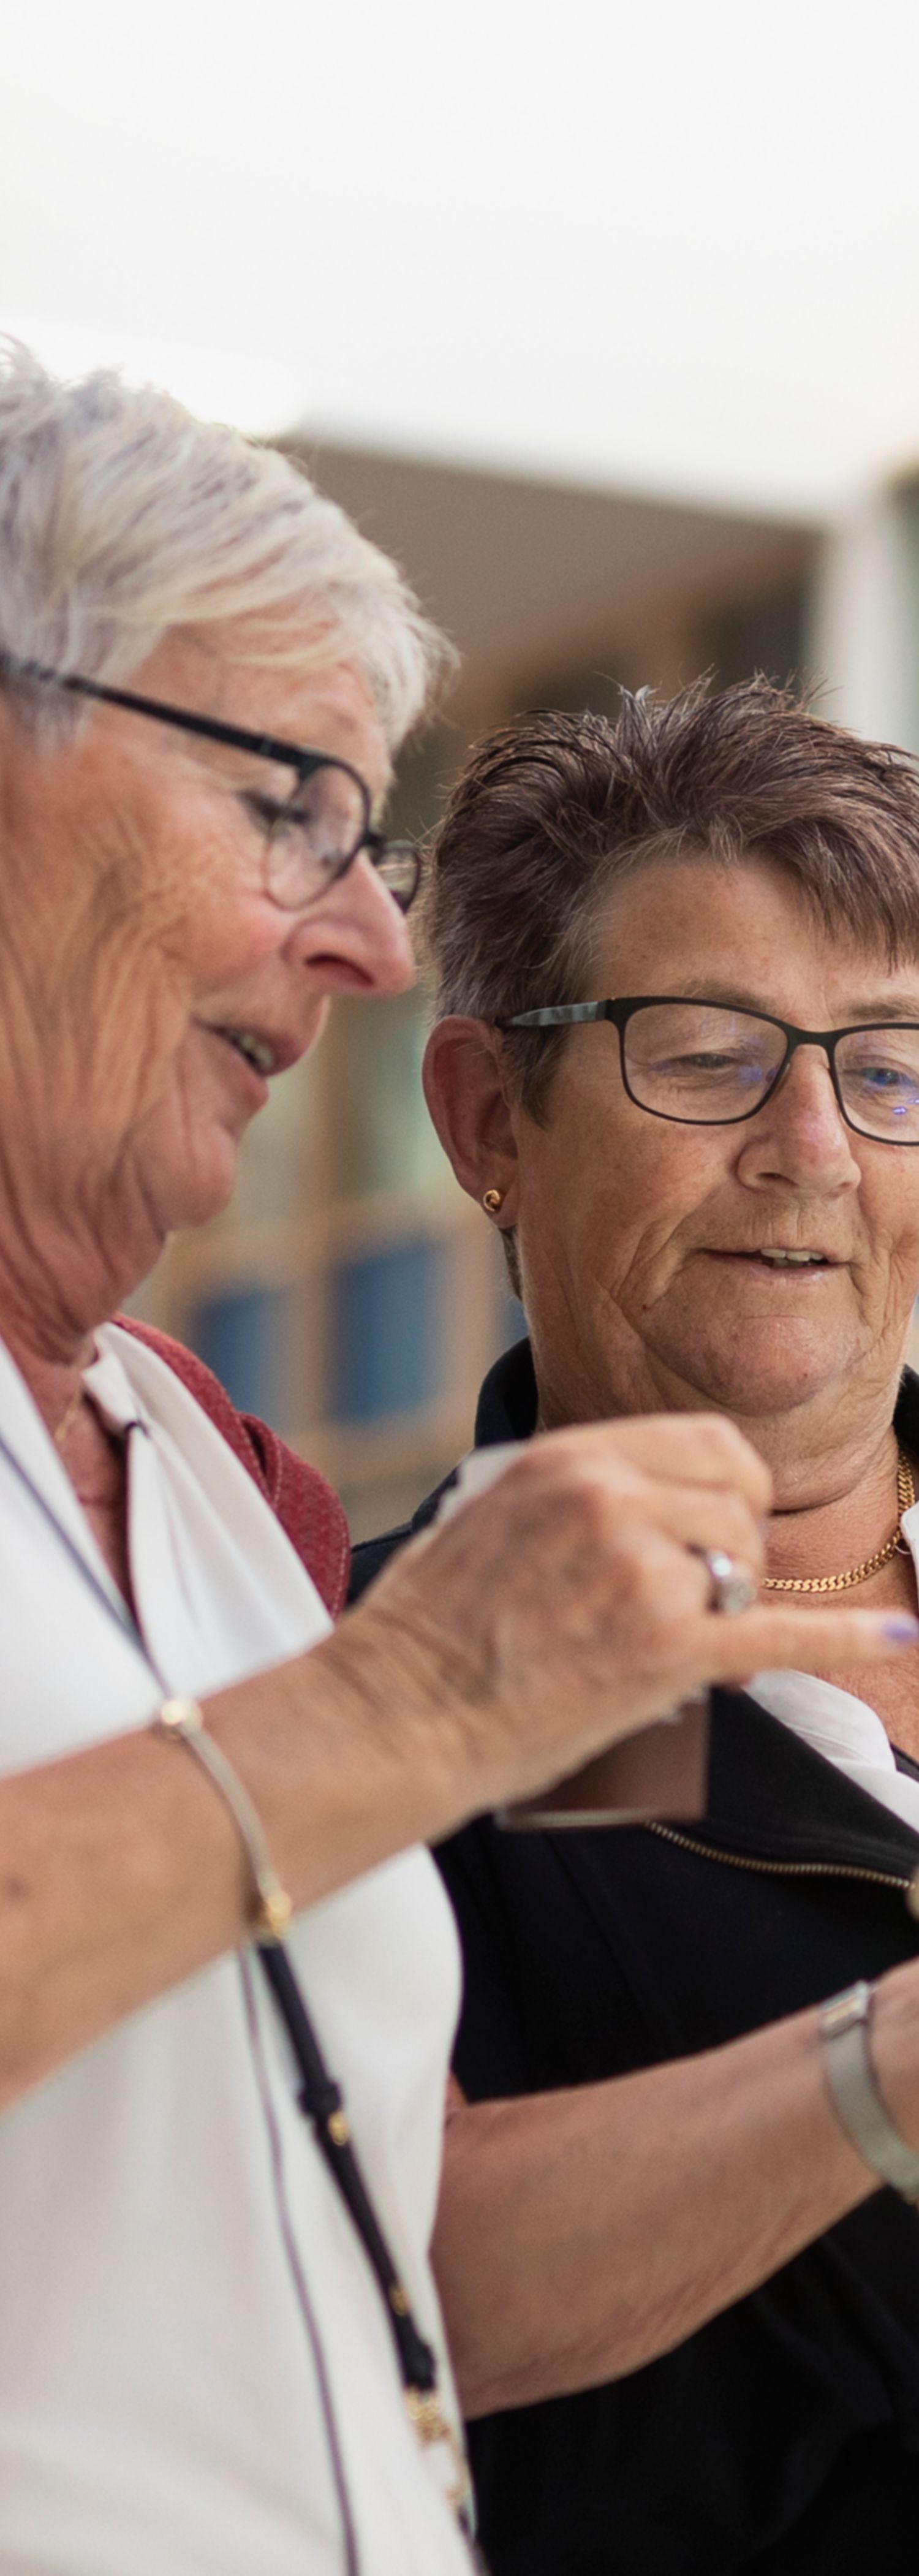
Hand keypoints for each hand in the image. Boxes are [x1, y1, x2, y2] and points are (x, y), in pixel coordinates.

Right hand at [334, 1415, 916, 1820]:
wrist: (392, 1716)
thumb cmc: (427, 1635)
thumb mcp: (490, 1516)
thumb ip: (568, 1498)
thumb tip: (635, 1511)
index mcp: (570, 1459)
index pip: (709, 1445)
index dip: (731, 1491)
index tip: (721, 1532)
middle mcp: (611, 1498)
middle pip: (741, 1501)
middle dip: (739, 1552)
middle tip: (700, 1603)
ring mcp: (641, 1571)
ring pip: (747, 1571)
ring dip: (733, 1610)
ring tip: (675, 1650)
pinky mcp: (662, 1650)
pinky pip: (780, 1638)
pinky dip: (845, 1641)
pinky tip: (894, 1639)